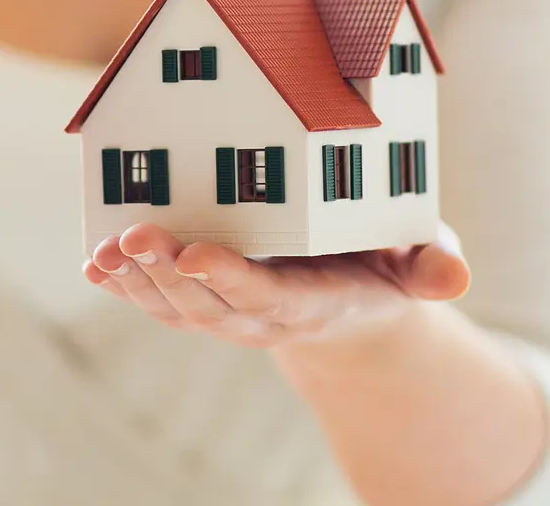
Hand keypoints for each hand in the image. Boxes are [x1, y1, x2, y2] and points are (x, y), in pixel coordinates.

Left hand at [82, 222, 469, 348]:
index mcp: (313, 302)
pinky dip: (124, 285)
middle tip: (135, 235)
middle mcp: (262, 315)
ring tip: (107, 250)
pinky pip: (158, 302)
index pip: (267, 294)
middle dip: (167, 273)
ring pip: (175, 307)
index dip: (230, 277)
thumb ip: (430, 266)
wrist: (350, 303)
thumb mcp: (415, 262)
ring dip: (137, 281)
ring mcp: (227, 313)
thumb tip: (454, 278)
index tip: (196, 253)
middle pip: (208, 303)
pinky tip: (95, 264)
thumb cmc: (382, 266)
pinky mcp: (203, 303)